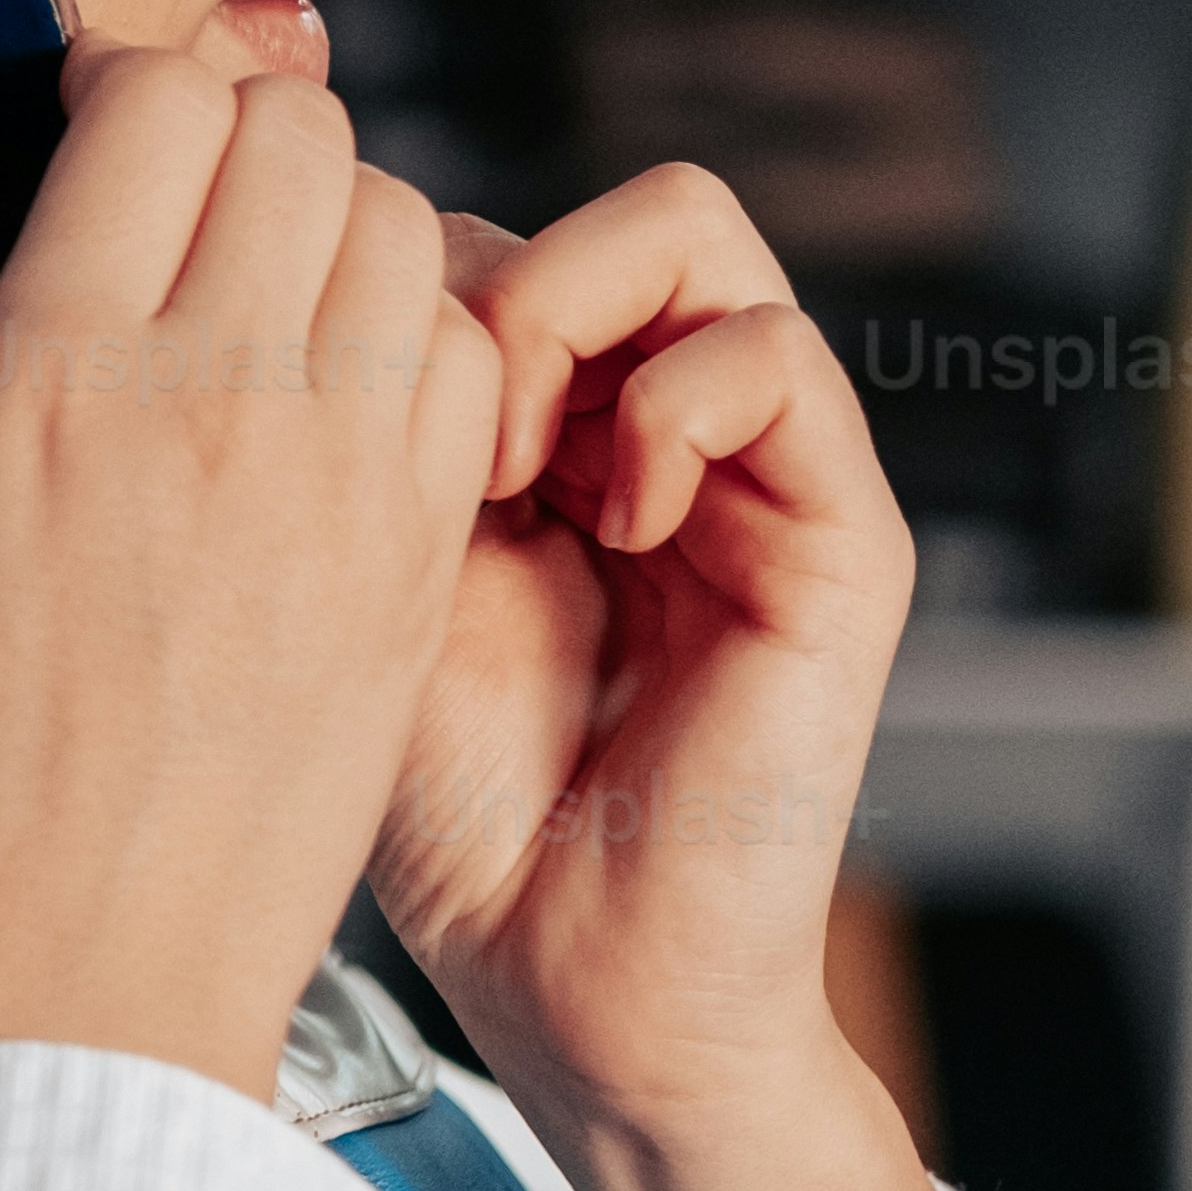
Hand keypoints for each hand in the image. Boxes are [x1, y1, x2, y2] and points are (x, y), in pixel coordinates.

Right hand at [0, 40, 501, 1100]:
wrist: (77, 1026)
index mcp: (39, 391)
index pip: (156, 101)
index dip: (127, 83)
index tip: (91, 132)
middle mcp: (206, 407)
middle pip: (297, 129)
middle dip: (240, 131)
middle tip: (188, 201)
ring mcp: (332, 484)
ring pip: (404, 222)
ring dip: (344, 222)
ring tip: (278, 287)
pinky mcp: (410, 568)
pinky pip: (466, 365)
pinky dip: (427, 341)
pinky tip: (353, 397)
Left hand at [364, 163, 914, 1156]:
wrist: (568, 983)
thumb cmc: (458, 808)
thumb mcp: (377, 559)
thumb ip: (384, 409)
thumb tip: (351, 250)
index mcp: (555, 436)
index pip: (495, 234)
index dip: (405, 283)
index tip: (348, 412)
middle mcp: (667, 434)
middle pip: (594, 207)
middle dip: (493, 277)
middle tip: (443, 425)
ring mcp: (764, 477)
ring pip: (690, 231)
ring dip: (570, 319)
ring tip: (522, 465)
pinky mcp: (843, 540)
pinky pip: (778, 354)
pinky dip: (677, 399)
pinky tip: (615, 517)